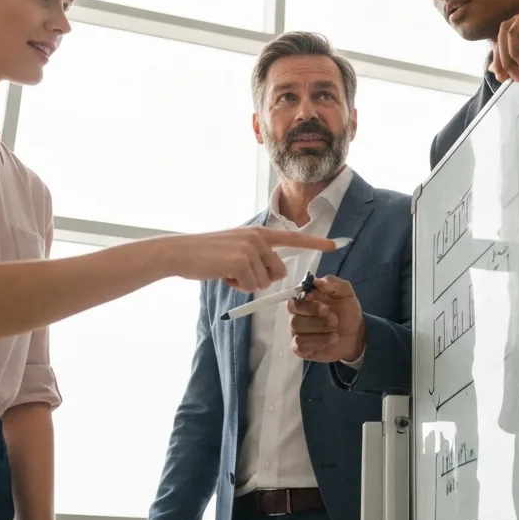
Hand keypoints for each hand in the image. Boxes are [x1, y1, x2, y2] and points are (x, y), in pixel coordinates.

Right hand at [162, 229, 335, 291]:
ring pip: (264, 281)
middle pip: (279, 272)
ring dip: (247, 284)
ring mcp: (251, 248)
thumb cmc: (207, 255)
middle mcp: (259, 237)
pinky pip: (251, 286)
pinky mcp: (241, 260)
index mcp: (260, 232)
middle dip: (262, 279)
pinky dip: (238, 287)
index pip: (294, 237)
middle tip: (238, 273)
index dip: (316, 241)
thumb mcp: (236, 248)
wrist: (181, 252)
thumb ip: (256, 255)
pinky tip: (223, 275)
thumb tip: (273, 276)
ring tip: (227, 271)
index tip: (337, 244)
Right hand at [288, 275, 364, 362]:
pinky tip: (332, 338)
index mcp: (305, 300)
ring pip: (297, 327)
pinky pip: (300, 345)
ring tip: (335, 328)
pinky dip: (318, 341)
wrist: (356, 335)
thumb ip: (332, 283)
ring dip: (319, 327)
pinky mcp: (301, 348)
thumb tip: (316, 281)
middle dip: (314, 313)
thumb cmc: (347, 312)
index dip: (306, 299)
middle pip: (294, 312)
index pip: (294, 297)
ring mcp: (297, 332)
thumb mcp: (345, 293)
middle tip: (333, 316)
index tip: (322, 302)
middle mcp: (297, 315)